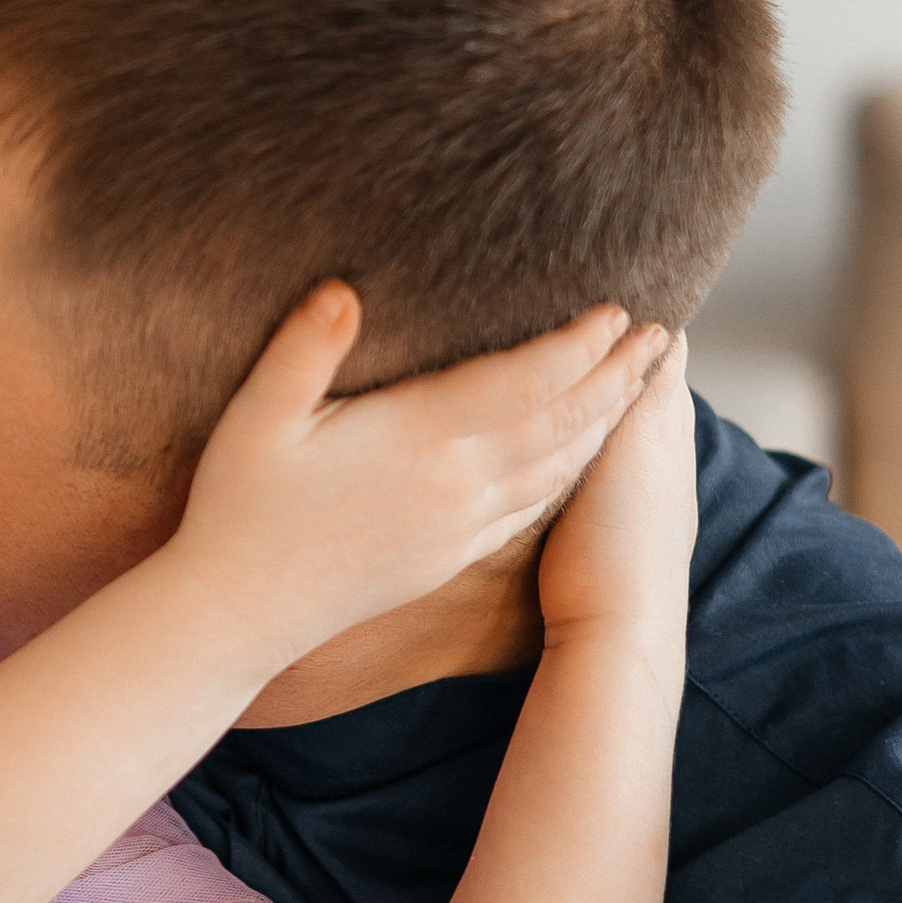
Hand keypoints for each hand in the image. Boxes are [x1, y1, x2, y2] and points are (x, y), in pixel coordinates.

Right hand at [173, 287, 668, 667]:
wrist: (240, 612)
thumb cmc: (240, 507)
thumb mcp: (257, 418)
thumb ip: (304, 348)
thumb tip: (344, 289)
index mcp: (418, 441)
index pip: (522, 384)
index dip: (576, 346)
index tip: (615, 311)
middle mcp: (455, 485)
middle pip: (559, 423)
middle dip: (615, 376)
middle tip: (661, 335)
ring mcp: (459, 526)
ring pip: (556, 467)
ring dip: (605, 421)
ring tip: (638, 383)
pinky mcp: (451, 555)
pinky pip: (532, 507)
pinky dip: (570, 472)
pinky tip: (580, 455)